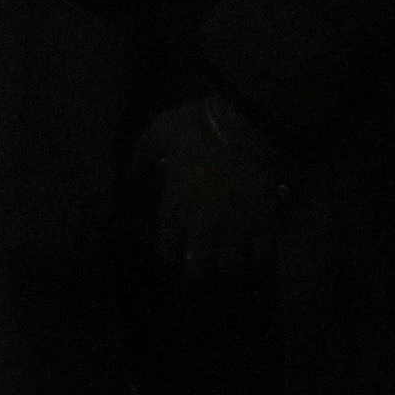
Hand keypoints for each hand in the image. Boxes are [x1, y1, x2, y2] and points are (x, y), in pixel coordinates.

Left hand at [134, 97, 291, 278]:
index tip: (171, 251)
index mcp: (175, 206)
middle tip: (200, 266)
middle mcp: (203, 225)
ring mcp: (235, 228)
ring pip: (230, 266)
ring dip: (227, 267)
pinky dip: (259, 257)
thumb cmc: (198, 127)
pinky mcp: (264, 224)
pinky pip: (262, 254)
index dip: (168, 253)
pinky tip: (256, 255)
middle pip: (198, 266)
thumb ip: (142, 152)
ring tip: (228, 265)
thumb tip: (130, 170)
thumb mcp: (160, 131)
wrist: (246, 124)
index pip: (167, 246)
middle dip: (198, 270)